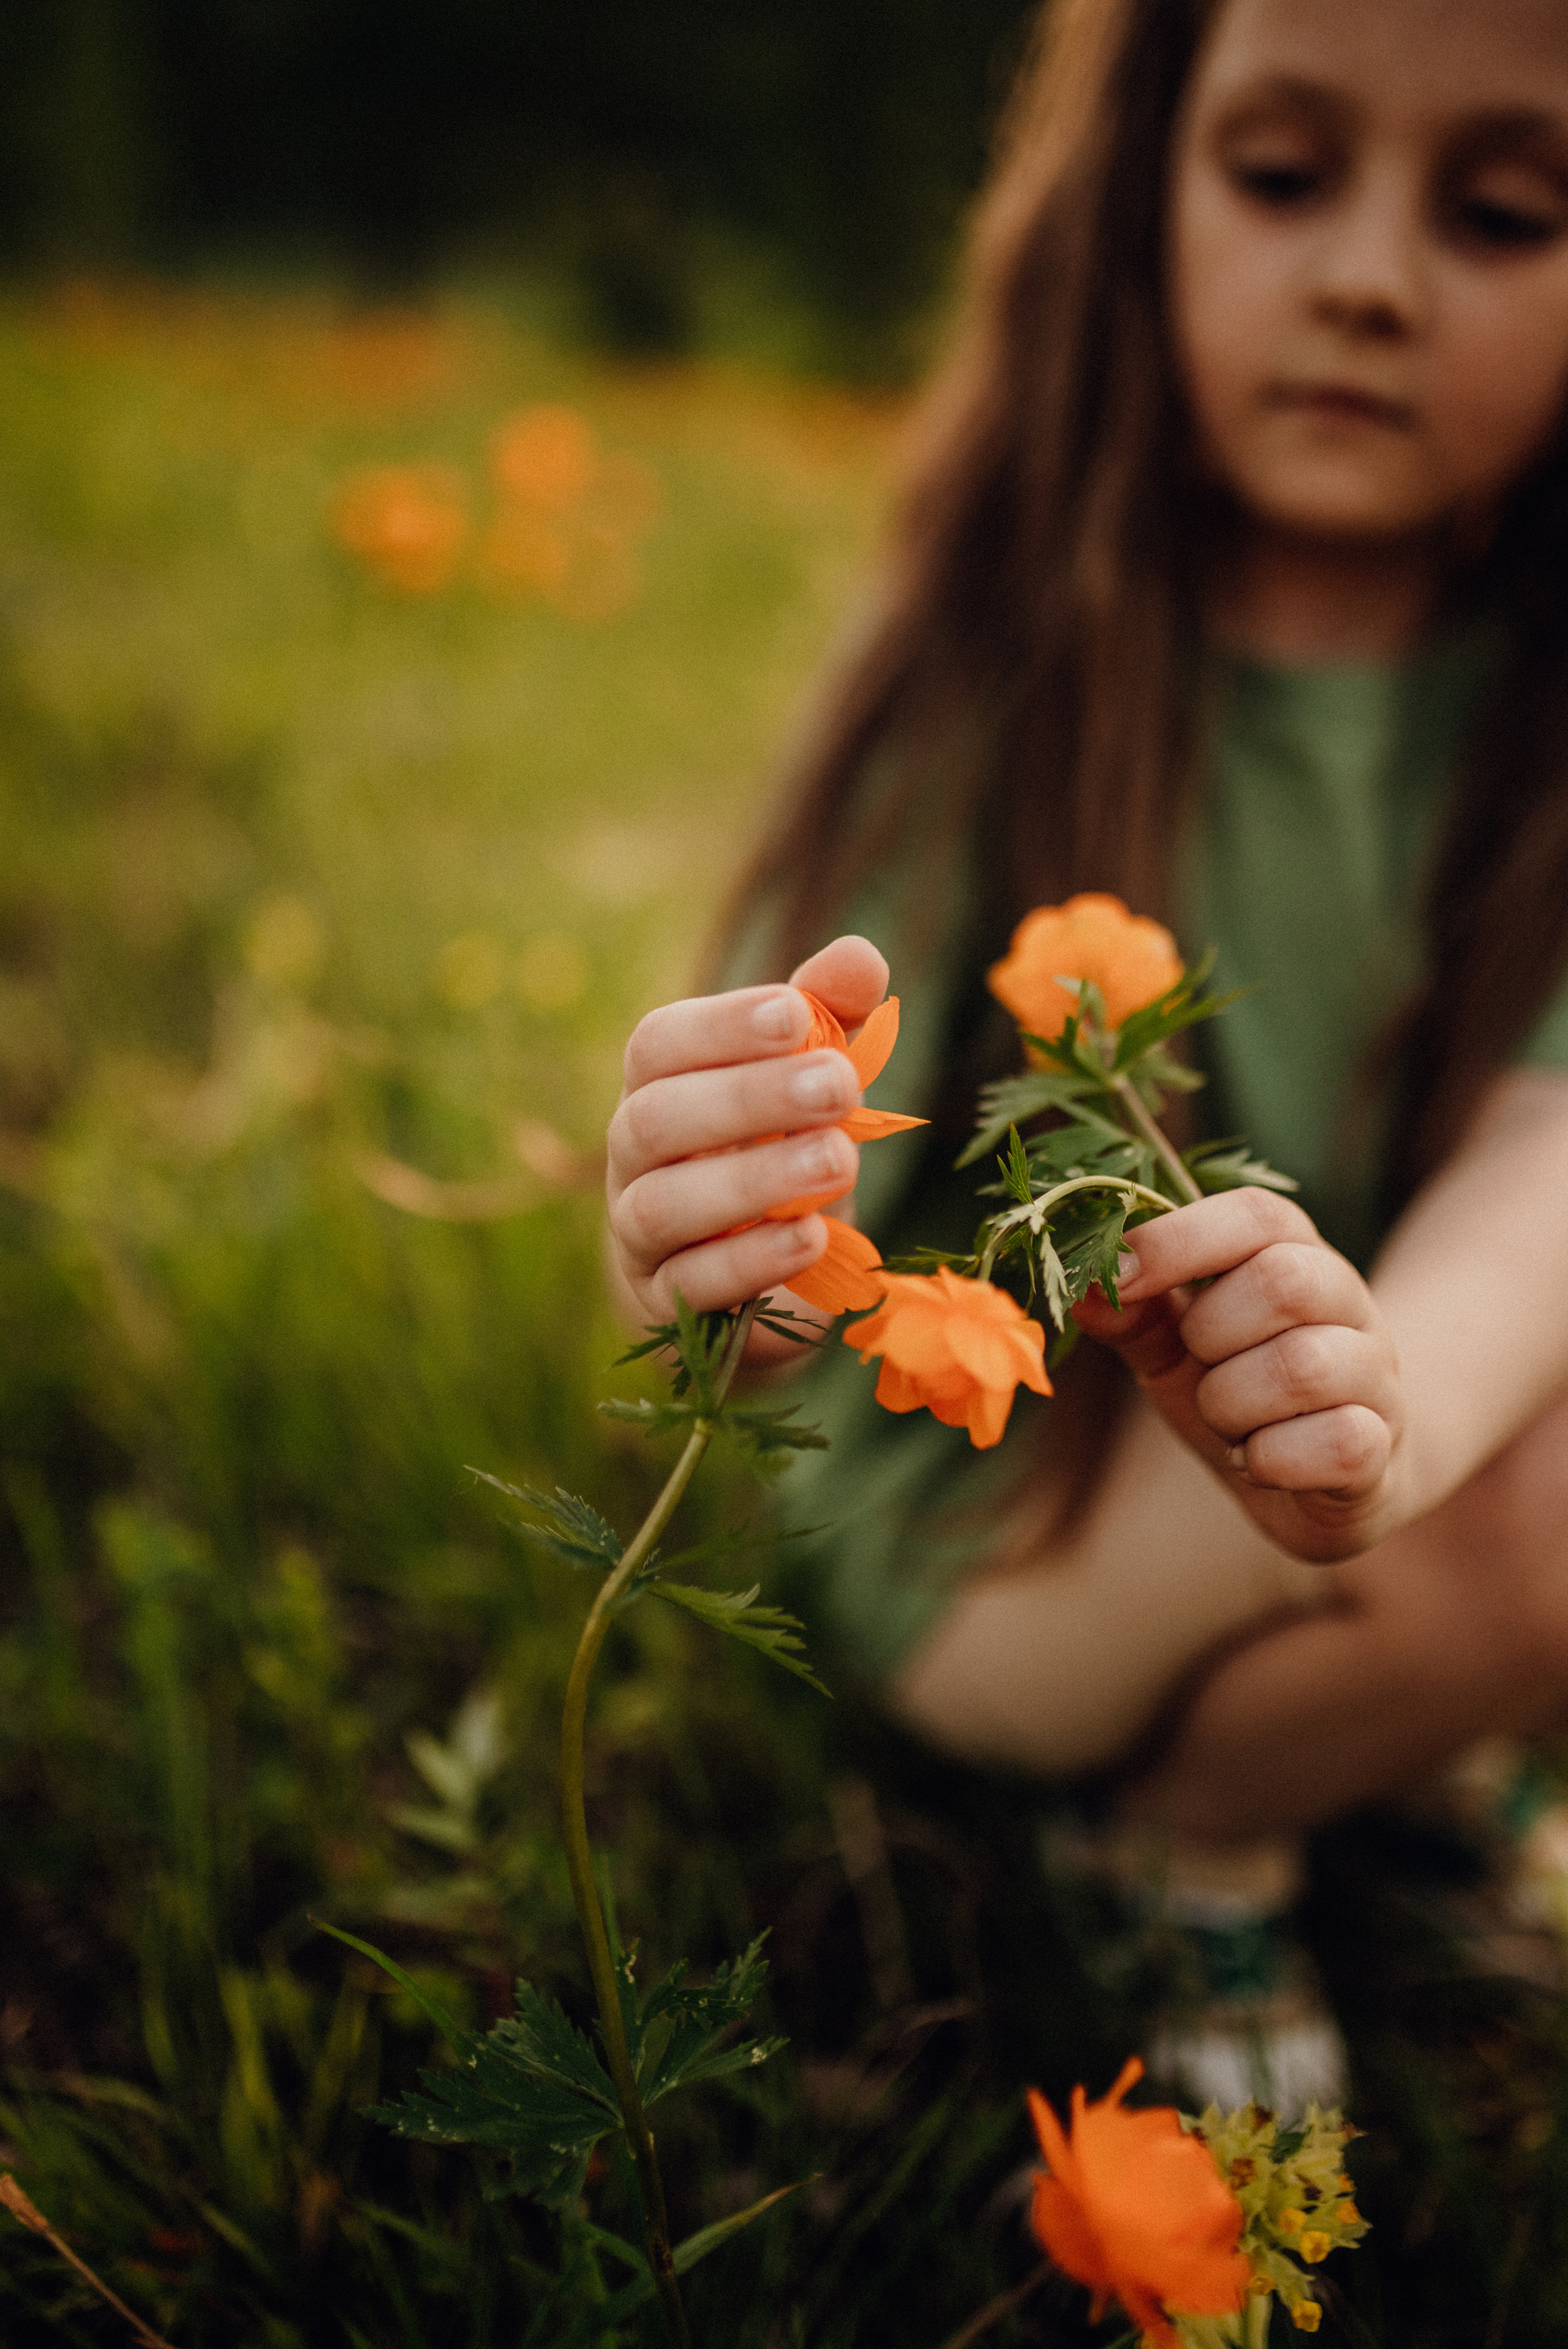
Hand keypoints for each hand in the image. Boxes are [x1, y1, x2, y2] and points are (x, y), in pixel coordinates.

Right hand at [606, 935, 888, 1348]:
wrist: (755, 1273)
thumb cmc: (780, 1150)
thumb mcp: (810, 1080)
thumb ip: (830, 1017)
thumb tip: (862, 955)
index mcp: (660, 1087)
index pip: (658, 1045)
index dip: (721, 1026)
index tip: (797, 1013)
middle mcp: (633, 1158)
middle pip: (655, 1118)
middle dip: (748, 1098)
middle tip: (841, 1086)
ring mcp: (640, 1235)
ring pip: (663, 1204)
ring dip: (752, 1181)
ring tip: (839, 1160)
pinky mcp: (667, 1304)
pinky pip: (691, 1285)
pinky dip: (751, 1260)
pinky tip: (813, 1237)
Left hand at [1074, 1189, 1406, 1560]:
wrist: (1322, 1479)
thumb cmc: (1240, 1390)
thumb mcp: (1175, 1348)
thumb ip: (1134, 1315)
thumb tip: (1083, 1290)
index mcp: (1295, 1255)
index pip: (1257, 1214)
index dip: (1179, 1238)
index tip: (1119, 1274)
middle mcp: (1348, 1303)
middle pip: (1285, 1281)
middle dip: (1211, 1333)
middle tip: (1201, 1366)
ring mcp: (1376, 1374)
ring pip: (1304, 1367)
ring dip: (1232, 1405)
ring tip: (1228, 1422)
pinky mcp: (1385, 1448)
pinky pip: (1340, 1444)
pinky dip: (1274, 1461)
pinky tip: (1259, 1461)